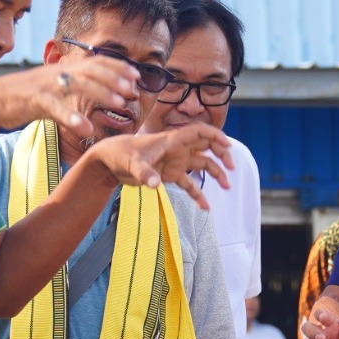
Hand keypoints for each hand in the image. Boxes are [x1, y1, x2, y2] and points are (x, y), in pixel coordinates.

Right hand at [0, 59, 140, 139]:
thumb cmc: (26, 97)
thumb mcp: (53, 88)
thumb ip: (73, 87)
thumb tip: (96, 91)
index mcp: (64, 69)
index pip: (96, 61)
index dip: (117, 67)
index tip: (136, 76)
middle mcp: (58, 73)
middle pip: (92, 69)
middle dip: (115, 77)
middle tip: (133, 90)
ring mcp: (46, 85)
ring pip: (78, 84)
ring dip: (101, 92)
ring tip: (119, 103)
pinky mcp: (34, 100)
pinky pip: (56, 107)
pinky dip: (72, 117)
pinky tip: (86, 129)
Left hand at [86, 124, 233, 210]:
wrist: (108, 162)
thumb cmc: (120, 155)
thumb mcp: (132, 164)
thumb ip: (145, 174)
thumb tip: (155, 185)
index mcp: (171, 140)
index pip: (199, 131)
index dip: (215, 135)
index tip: (227, 146)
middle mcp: (177, 149)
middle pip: (206, 147)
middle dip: (221, 155)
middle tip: (231, 168)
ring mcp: (174, 162)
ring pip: (202, 165)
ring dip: (215, 173)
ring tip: (226, 187)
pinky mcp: (169, 175)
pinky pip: (189, 184)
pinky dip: (198, 194)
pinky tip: (206, 207)